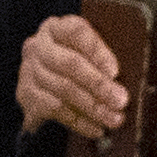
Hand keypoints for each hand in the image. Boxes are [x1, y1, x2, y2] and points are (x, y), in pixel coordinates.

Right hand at [16, 14, 127, 136]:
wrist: (44, 80)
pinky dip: (78, 121)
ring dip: (92, 107)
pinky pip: (55, 109)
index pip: (76, 32)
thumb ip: (102, 59)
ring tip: (114, 118)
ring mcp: (29, 71)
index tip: (115, 71)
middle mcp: (39, 46)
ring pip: (64, 89)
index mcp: (56, 28)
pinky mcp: (26, 95)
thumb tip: (130, 79)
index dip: (97, 51)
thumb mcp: (86, 52)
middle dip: (98, 84)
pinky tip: (95, 128)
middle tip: (121, 100)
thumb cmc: (73, 62)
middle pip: (69, 63)